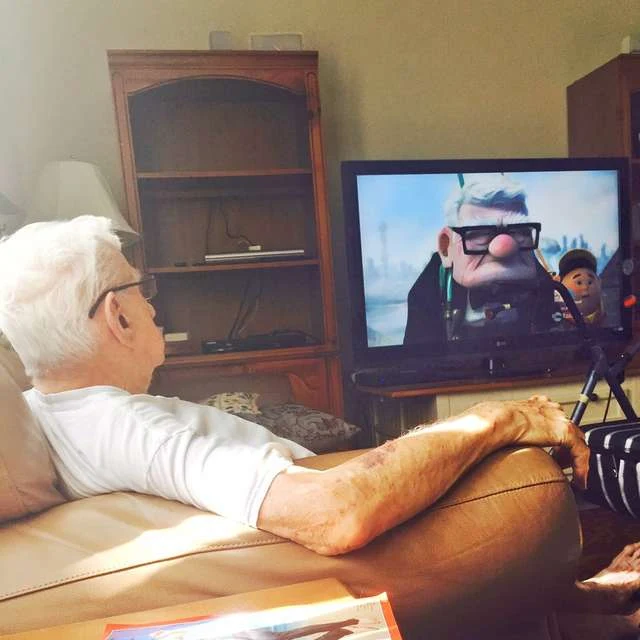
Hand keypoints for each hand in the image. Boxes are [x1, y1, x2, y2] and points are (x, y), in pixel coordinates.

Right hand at [466, 395, 588, 488]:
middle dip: (566, 449)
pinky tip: (578, 480)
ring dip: (574, 460)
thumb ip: (509, 429)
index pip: (554, 419)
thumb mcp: (503, 424)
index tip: (551, 451)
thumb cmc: (492, 422)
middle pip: (568, 429)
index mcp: (536, 404)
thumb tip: (500, 442)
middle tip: (560, 465)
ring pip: (577, 441)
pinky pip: (581, 452)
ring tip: (571, 475)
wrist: (496, 420)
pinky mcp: (565, 431)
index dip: (554, 436)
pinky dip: (582, 467)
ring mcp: (559, 419)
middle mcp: (550, 409)